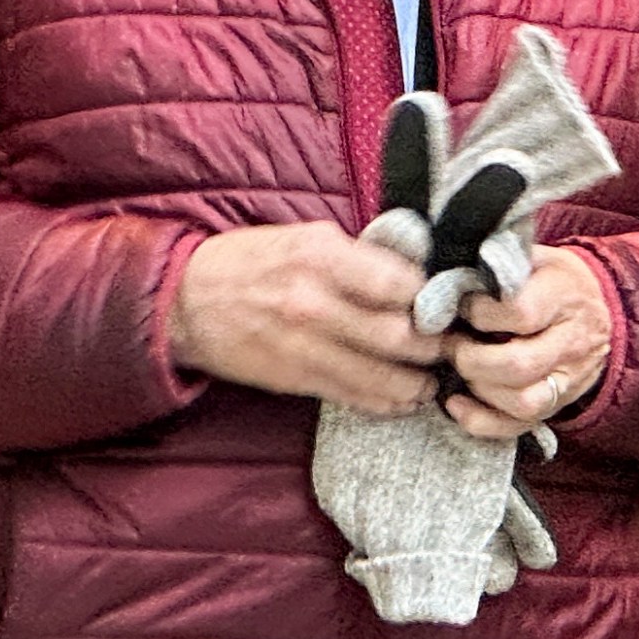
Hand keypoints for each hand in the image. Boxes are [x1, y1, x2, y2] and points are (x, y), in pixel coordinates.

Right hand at [170, 222, 445, 415]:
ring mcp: (305, 346)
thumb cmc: (250, 261)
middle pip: (398, 336)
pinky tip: (404, 398)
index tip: (445, 301)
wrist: (186, 301)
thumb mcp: (305, 237)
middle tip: (451, 345)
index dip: (431, 296)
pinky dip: (387, 402)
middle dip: (435, 346)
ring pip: (382, 376)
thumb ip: (359, 256)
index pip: (398, 283)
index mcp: (320, 256)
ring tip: (434, 378)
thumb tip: (415, 275)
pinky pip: (354, 397)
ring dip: (419, 382)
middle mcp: (314, 303)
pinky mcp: (296, 379)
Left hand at [444, 246, 612, 439]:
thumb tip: (451, 277)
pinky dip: (481, 421)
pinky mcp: (556, 405)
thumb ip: (499, 264)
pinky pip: (518, 426)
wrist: (601, 306)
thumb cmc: (552, 279)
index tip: (464, 305)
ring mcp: (569, 380)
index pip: (521, 314)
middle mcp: (572, 343)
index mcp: (564, 297)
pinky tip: (456, 403)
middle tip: (452, 344)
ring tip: (461, 368)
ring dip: (479, 389)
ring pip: (523, 402)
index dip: (481, 313)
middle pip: (520, 365)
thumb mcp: (534, 257)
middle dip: (472, 358)